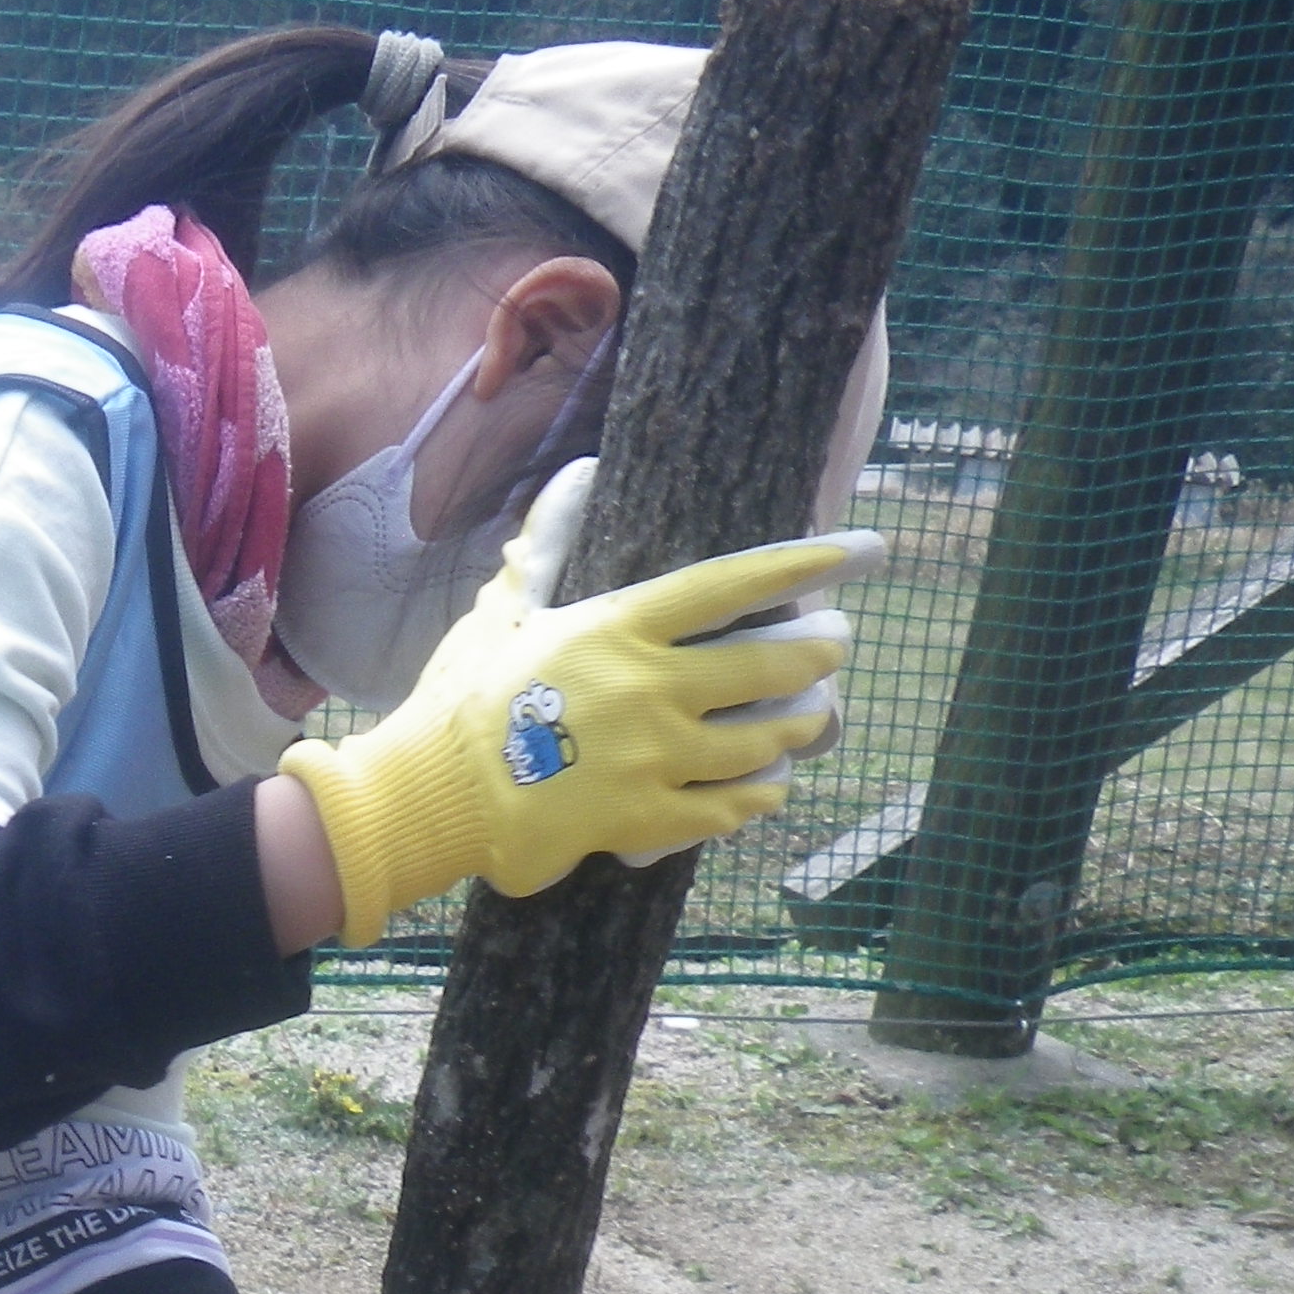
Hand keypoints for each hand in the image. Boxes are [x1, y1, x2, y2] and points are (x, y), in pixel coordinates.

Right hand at [275, 459, 876, 943]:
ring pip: (765, 739)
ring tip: (806, 715)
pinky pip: (731, 808)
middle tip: (835, 645)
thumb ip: (550, 543)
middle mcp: (651, 691)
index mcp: (620, 629)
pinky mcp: (646, 819)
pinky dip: (759, 795)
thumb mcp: (505, 610)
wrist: (430, 796)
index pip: (735, 585)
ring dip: (797, 725)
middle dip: (819, 652)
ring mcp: (654, 760)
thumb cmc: (462, 697)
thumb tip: (577, 473)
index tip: (862, 551)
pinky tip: (767, 786)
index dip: (807, 565)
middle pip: (772, 665)